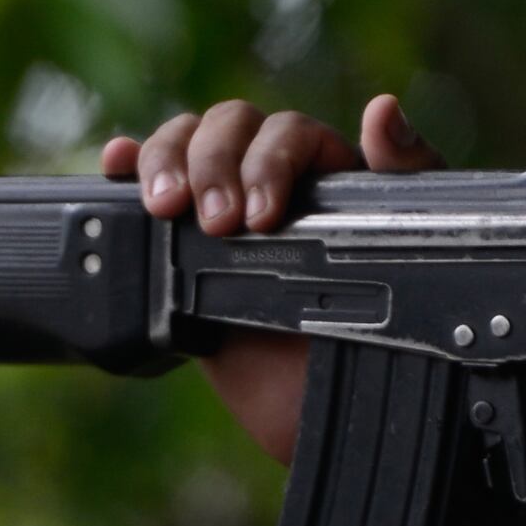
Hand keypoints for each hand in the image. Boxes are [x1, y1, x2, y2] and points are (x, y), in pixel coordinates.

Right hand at [103, 92, 435, 464]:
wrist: (327, 415)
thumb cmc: (383, 338)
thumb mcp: (409, 254)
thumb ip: (405, 179)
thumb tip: (382, 110)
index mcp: (329, 171)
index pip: (287, 131)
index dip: (267, 160)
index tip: (262, 216)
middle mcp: (272, 181)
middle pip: (227, 128)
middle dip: (212, 165)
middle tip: (216, 224)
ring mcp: (223, 211)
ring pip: (186, 145)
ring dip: (167, 158)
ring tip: (165, 206)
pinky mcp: (183, 249)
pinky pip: (150, 188)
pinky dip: (129, 165)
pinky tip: (117, 163)